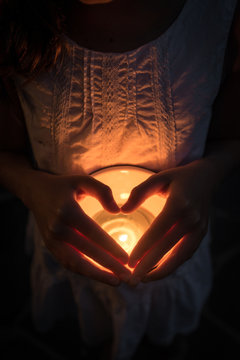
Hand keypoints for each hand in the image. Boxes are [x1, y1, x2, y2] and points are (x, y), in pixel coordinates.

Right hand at [26, 171, 130, 285]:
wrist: (36, 192)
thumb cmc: (64, 186)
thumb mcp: (82, 180)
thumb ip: (102, 191)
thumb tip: (117, 210)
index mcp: (67, 211)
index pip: (92, 233)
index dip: (110, 247)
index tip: (126, 259)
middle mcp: (58, 228)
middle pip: (86, 252)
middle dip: (108, 266)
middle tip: (127, 276)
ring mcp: (52, 240)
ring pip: (75, 263)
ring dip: (96, 274)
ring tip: (115, 281)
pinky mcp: (51, 247)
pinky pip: (68, 263)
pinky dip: (84, 271)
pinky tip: (99, 275)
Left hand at [121, 159, 217, 284]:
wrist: (205, 179)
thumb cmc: (177, 178)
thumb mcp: (158, 178)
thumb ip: (140, 192)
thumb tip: (122, 210)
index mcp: (179, 204)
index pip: (158, 231)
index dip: (143, 248)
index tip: (129, 262)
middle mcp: (191, 219)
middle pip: (168, 248)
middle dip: (150, 265)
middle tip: (133, 279)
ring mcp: (199, 228)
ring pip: (180, 256)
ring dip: (163, 270)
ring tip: (144, 280)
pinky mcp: (201, 234)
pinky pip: (186, 253)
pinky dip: (173, 264)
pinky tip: (159, 270)